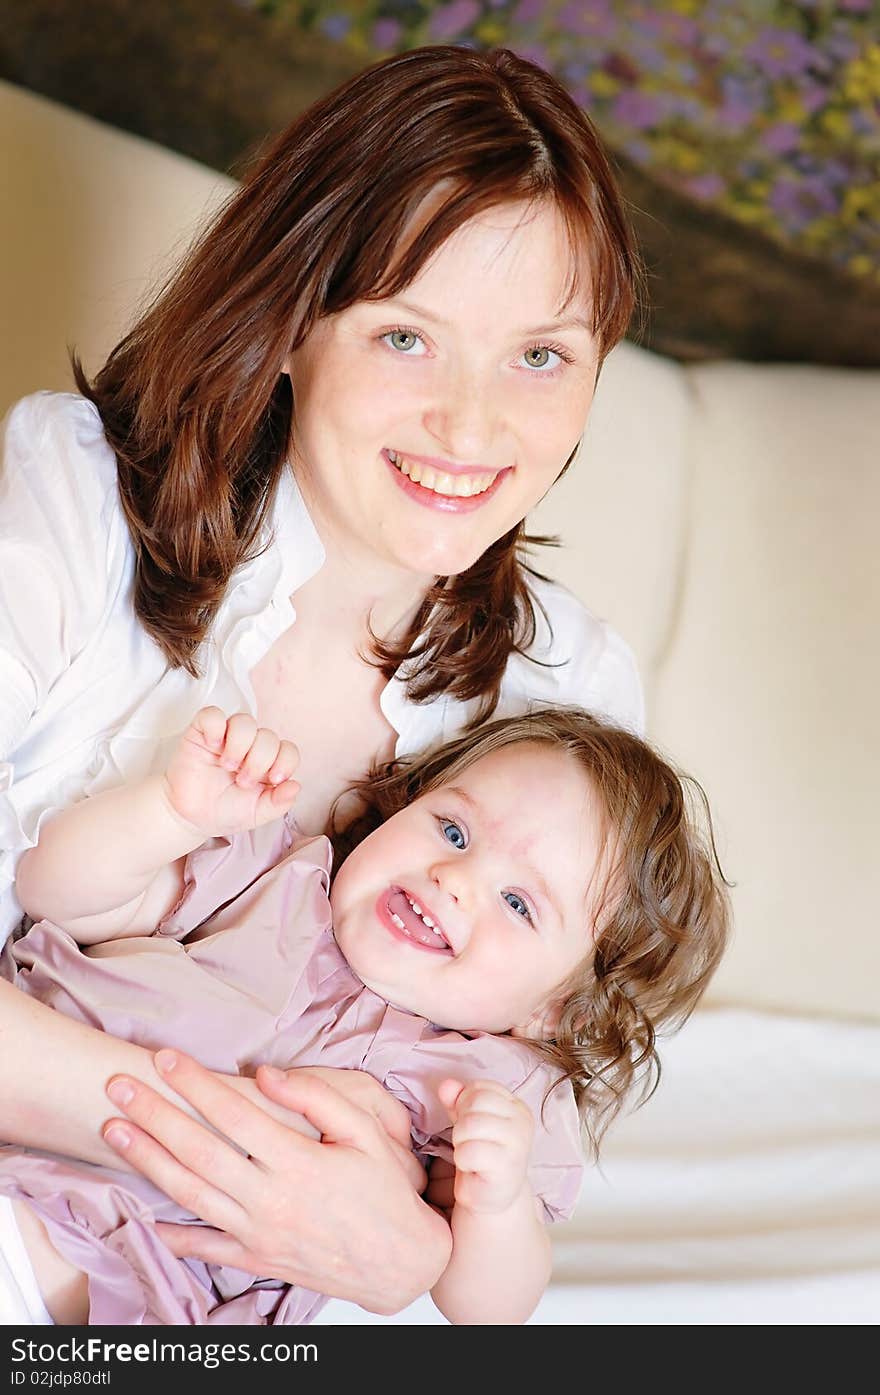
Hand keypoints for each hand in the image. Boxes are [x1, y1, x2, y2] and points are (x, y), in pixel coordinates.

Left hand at [102, 1050, 451, 1313]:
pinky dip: (170, 1233)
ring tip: (115, 1131)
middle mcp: (271, 1199)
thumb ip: (318, 1099)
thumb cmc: (387, 1193)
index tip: (164, 1057)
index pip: (233, 1113)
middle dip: (153, 1114)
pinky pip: (204, 1247)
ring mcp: (258, 1234)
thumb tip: (268, 1074)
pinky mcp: (257, 1259)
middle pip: (198, 1150)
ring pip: (190, 1194)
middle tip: (117, 1085)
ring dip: (147, 1160)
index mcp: (299, 1162)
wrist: (401, 1264)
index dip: (195, 1082)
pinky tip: (143, 1215)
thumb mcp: (368, 1133)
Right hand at [163, 708, 299, 836]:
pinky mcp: (202, 732)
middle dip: (259, 761)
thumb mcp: (257, 814)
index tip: (273, 780)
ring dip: (240, 745)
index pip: (288, 750)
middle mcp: (250, 746)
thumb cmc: (224, 811)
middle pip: (268, 736)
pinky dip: (215, 727)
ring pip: (244, 721)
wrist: (190, 816)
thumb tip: (296, 786)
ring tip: (227, 765)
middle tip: (242, 782)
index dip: (286, 762)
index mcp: (268, 763)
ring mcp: (226, 737)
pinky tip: (212, 746)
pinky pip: (212, 714)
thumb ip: (279, 803)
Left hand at [439, 1078, 533, 1215]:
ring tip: (470, 1155)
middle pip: (474, 1102)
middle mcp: (522, 1121)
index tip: (469, 1124)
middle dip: (461, 1123)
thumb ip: (457, 1101)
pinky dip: (463, 1160)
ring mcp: (518, 1144)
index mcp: (516, 1106)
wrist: (493, 1198)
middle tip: (468, 1142)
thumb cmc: (481, 1156)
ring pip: (470, 1125)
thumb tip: (446, 1085)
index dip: (464, 1104)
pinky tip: (473, 1169)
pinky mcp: (508, 1167)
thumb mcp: (468, 1122)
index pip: (479, 1088)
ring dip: (460, 1142)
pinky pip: (470, 1151)